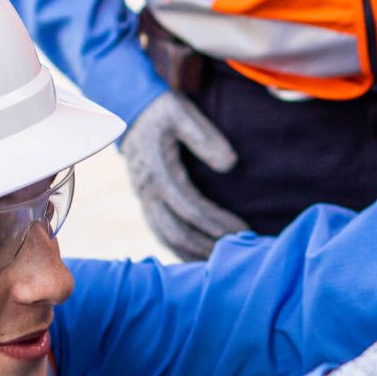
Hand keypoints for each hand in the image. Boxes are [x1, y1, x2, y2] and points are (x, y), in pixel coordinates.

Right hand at [119, 90, 248, 259]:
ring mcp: (144, 199)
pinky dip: (180, 251)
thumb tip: (229, 164)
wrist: (133, 113)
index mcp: (157, 170)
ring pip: (166, 238)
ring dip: (195, 254)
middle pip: (176, 230)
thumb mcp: (182, 113)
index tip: (244, 230)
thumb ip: (204, 136)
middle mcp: (146, 190)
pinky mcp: (147, 204)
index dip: (216, 222)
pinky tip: (201, 260)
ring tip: (224, 263)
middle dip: (208, 245)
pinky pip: (161, 234)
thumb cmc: (163, 112)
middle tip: (240, 253)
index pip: (188, 206)